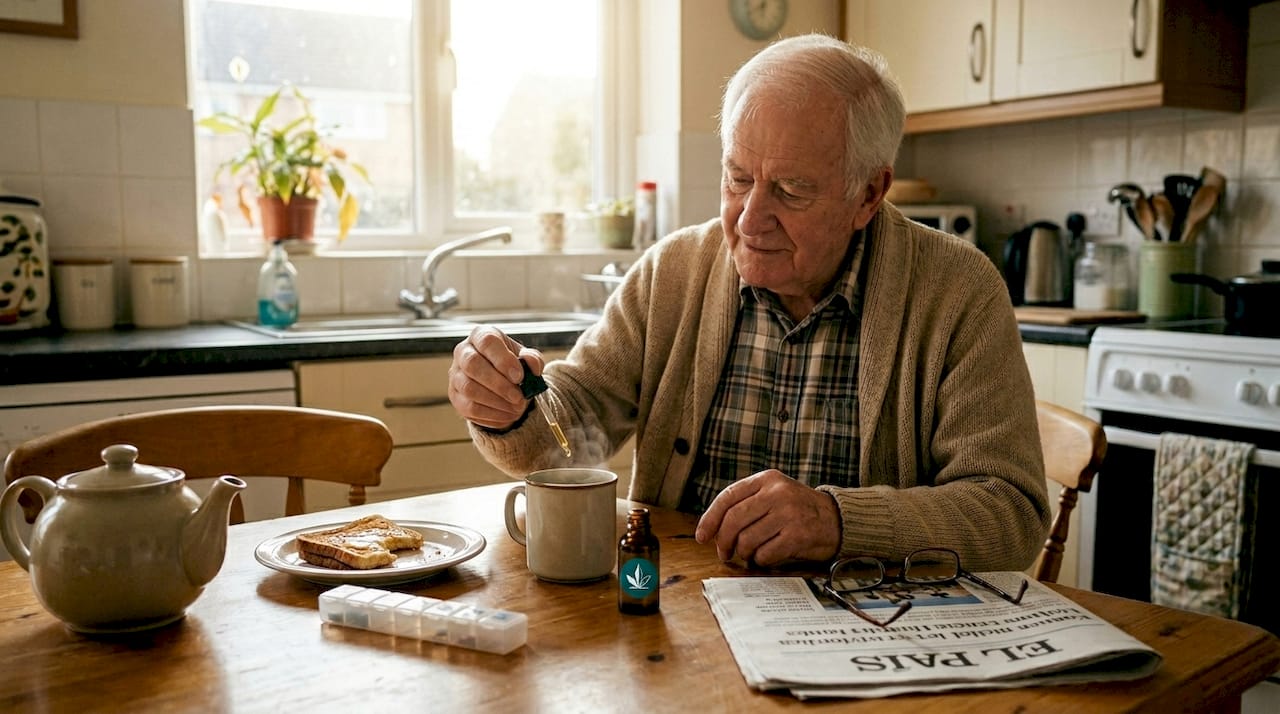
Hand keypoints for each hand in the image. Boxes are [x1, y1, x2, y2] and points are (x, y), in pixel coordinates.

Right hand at [448, 325, 544, 429]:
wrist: (501, 381)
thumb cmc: (512, 364)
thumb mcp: (526, 358)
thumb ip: (532, 359)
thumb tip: (532, 365)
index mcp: (481, 335)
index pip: (487, 342)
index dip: (503, 360)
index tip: (519, 376)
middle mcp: (463, 352)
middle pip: (472, 364)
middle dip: (498, 384)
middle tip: (518, 397)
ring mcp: (456, 375)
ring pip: (469, 388)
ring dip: (496, 401)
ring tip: (516, 407)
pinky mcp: (455, 396)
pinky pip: (469, 407)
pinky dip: (492, 414)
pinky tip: (508, 415)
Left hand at [694, 470, 840, 566]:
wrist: (837, 519)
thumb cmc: (798, 510)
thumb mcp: (774, 493)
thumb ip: (747, 503)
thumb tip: (712, 528)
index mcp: (767, 479)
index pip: (728, 497)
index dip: (710, 518)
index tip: (702, 536)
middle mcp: (777, 493)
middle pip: (733, 520)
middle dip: (723, 541)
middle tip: (724, 553)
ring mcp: (789, 513)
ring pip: (747, 540)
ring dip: (744, 553)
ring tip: (751, 554)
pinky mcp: (798, 535)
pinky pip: (765, 554)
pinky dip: (761, 560)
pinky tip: (767, 557)